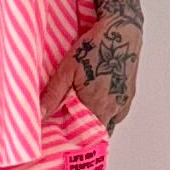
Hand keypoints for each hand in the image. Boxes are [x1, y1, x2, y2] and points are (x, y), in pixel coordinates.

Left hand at [39, 15, 142, 135]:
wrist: (123, 30)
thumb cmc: (97, 46)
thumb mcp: (68, 68)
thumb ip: (54, 94)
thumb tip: (41, 114)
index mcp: (97, 106)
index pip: (85, 136)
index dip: (73, 140)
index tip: (62, 140)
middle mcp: (114, 108)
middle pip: (97, 132)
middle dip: (84, 134)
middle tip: (69, 129)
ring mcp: (123, 102)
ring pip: (108, 124)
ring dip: (95, 123)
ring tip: (80, 116)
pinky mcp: (129, 94)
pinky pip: (116, 113)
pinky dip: (105, 114)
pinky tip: (94, 104)